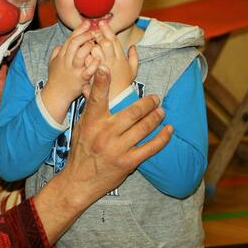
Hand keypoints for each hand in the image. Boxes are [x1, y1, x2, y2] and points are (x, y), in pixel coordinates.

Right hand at [33, 66, 170, 243]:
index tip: (105, 66)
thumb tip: (96, 85)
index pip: (96, 98)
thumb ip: (92, 108)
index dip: (101, 81)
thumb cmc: (81, 150)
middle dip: (147, 103)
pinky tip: (168, 131)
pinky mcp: (127, 163)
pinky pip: (150, 148)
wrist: (79, 181)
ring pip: (143, 128)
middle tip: (156, 97)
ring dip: (156, 118)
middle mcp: (104, 133)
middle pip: (131, 112)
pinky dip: (162, 138)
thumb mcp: (82, 127)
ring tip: (162, 111)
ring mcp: (116, 148)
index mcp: (91, 122)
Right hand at [41, 21, 99, 122]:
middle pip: (75, 43)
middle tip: (94, 31)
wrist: (56, 95)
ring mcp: (74, 70)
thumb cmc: (56, 79)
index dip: (79, 30)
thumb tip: (61, 44)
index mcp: (62, 56)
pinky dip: (93, 64)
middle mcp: (67, 61)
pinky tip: (99, 58)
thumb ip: (56, 52)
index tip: (88, 23)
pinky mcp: (80, 80)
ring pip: (80, 54)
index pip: (70, 39)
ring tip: (96, 43)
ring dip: (89, 46)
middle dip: (85, 35)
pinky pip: (88, 70)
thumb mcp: (52, 63)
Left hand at [91, 21, 137, 98]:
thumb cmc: (124, 84)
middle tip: (93, 31)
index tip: (101, 23)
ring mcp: (102, 67)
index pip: (114, 40)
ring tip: (88, 41)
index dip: (107, 30)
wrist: (116, 100)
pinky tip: (83, 52)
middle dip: (98, 35)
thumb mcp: (133, 71)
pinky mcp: (93, 74)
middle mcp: (112, 61)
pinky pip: (87, 60)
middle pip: (105, 42)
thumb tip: (133, 46)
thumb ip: (135, 58)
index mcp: (121, 58)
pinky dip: (85, 54)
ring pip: (95, 50)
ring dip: (91, 43)